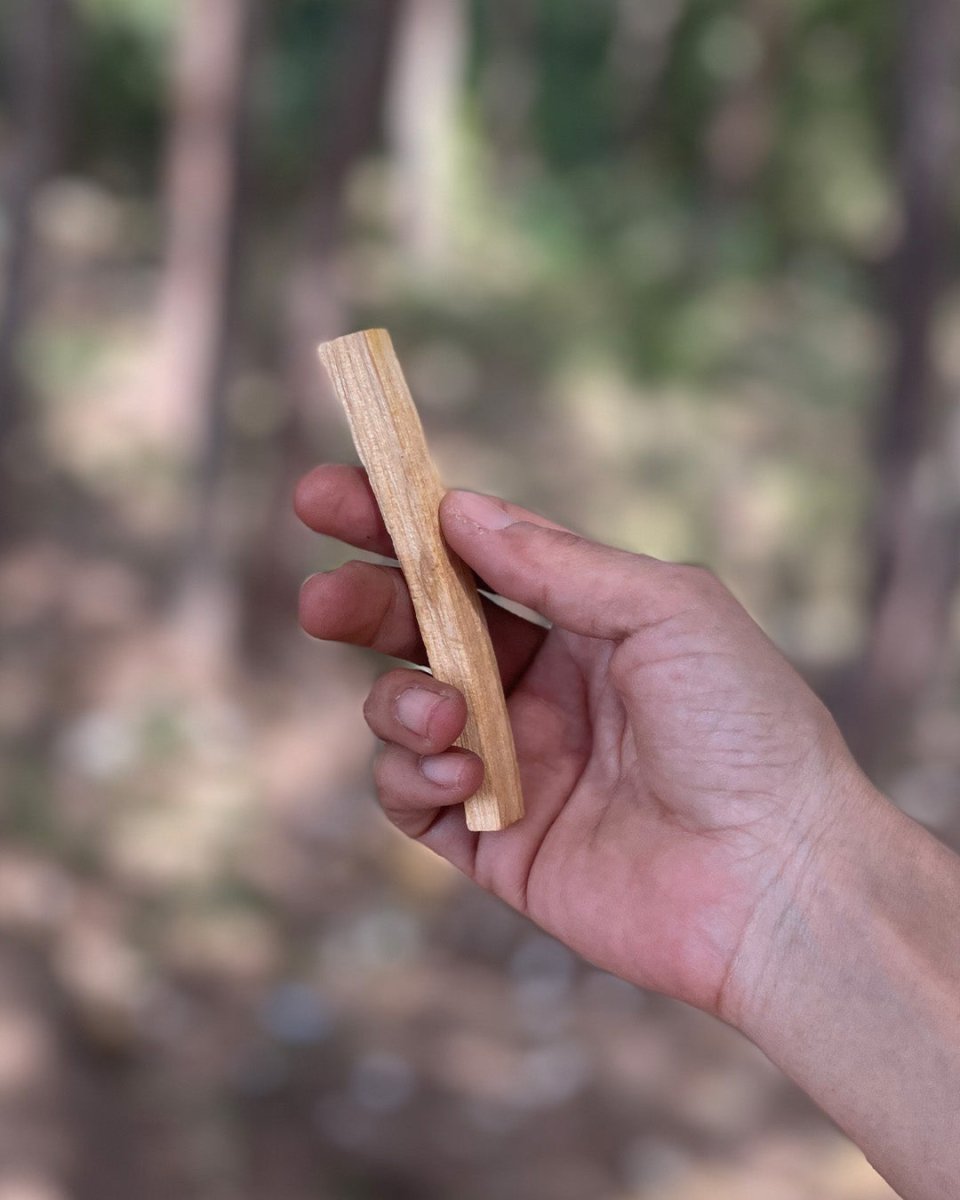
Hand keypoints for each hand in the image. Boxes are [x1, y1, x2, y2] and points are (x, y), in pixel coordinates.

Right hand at [295, 465, 871, 1020]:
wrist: (776, 879)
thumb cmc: (746, 729)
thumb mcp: (666, 610)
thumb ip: (557, 562)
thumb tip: (460, 510)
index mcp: (582, 625)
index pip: (470, 561)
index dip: (397, 525)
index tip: (327, 495)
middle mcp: (540, 689)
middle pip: (420, 631)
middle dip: (364, 605)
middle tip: (322, 597)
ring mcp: (513, 763)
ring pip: (403, 710)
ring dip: (400, 701)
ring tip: (448, 714)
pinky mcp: (492, 841)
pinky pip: (410, 796)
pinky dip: (411, 774)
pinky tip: (460, 772)